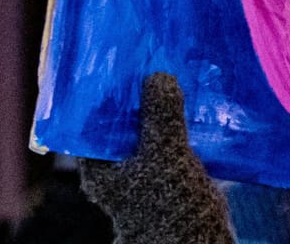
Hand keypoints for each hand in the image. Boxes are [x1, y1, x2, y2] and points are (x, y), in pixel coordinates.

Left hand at [80, 73, 233, 243]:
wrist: (197, 239)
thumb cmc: (169, 202)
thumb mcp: (163, 154)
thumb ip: (160, 115)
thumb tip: (159, 77)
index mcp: (99, 168)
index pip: (91, 122)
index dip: (103, 95)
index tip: (116, 66)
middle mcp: (115, 168)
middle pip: (120, 123)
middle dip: (135, 98)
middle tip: (146, 62)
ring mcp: (141, 169)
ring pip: (146, 130)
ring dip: (158, 109)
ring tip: (170, 74)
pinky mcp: (165, 171)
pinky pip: (166, 140)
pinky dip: (175, 123)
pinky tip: (188, 100)